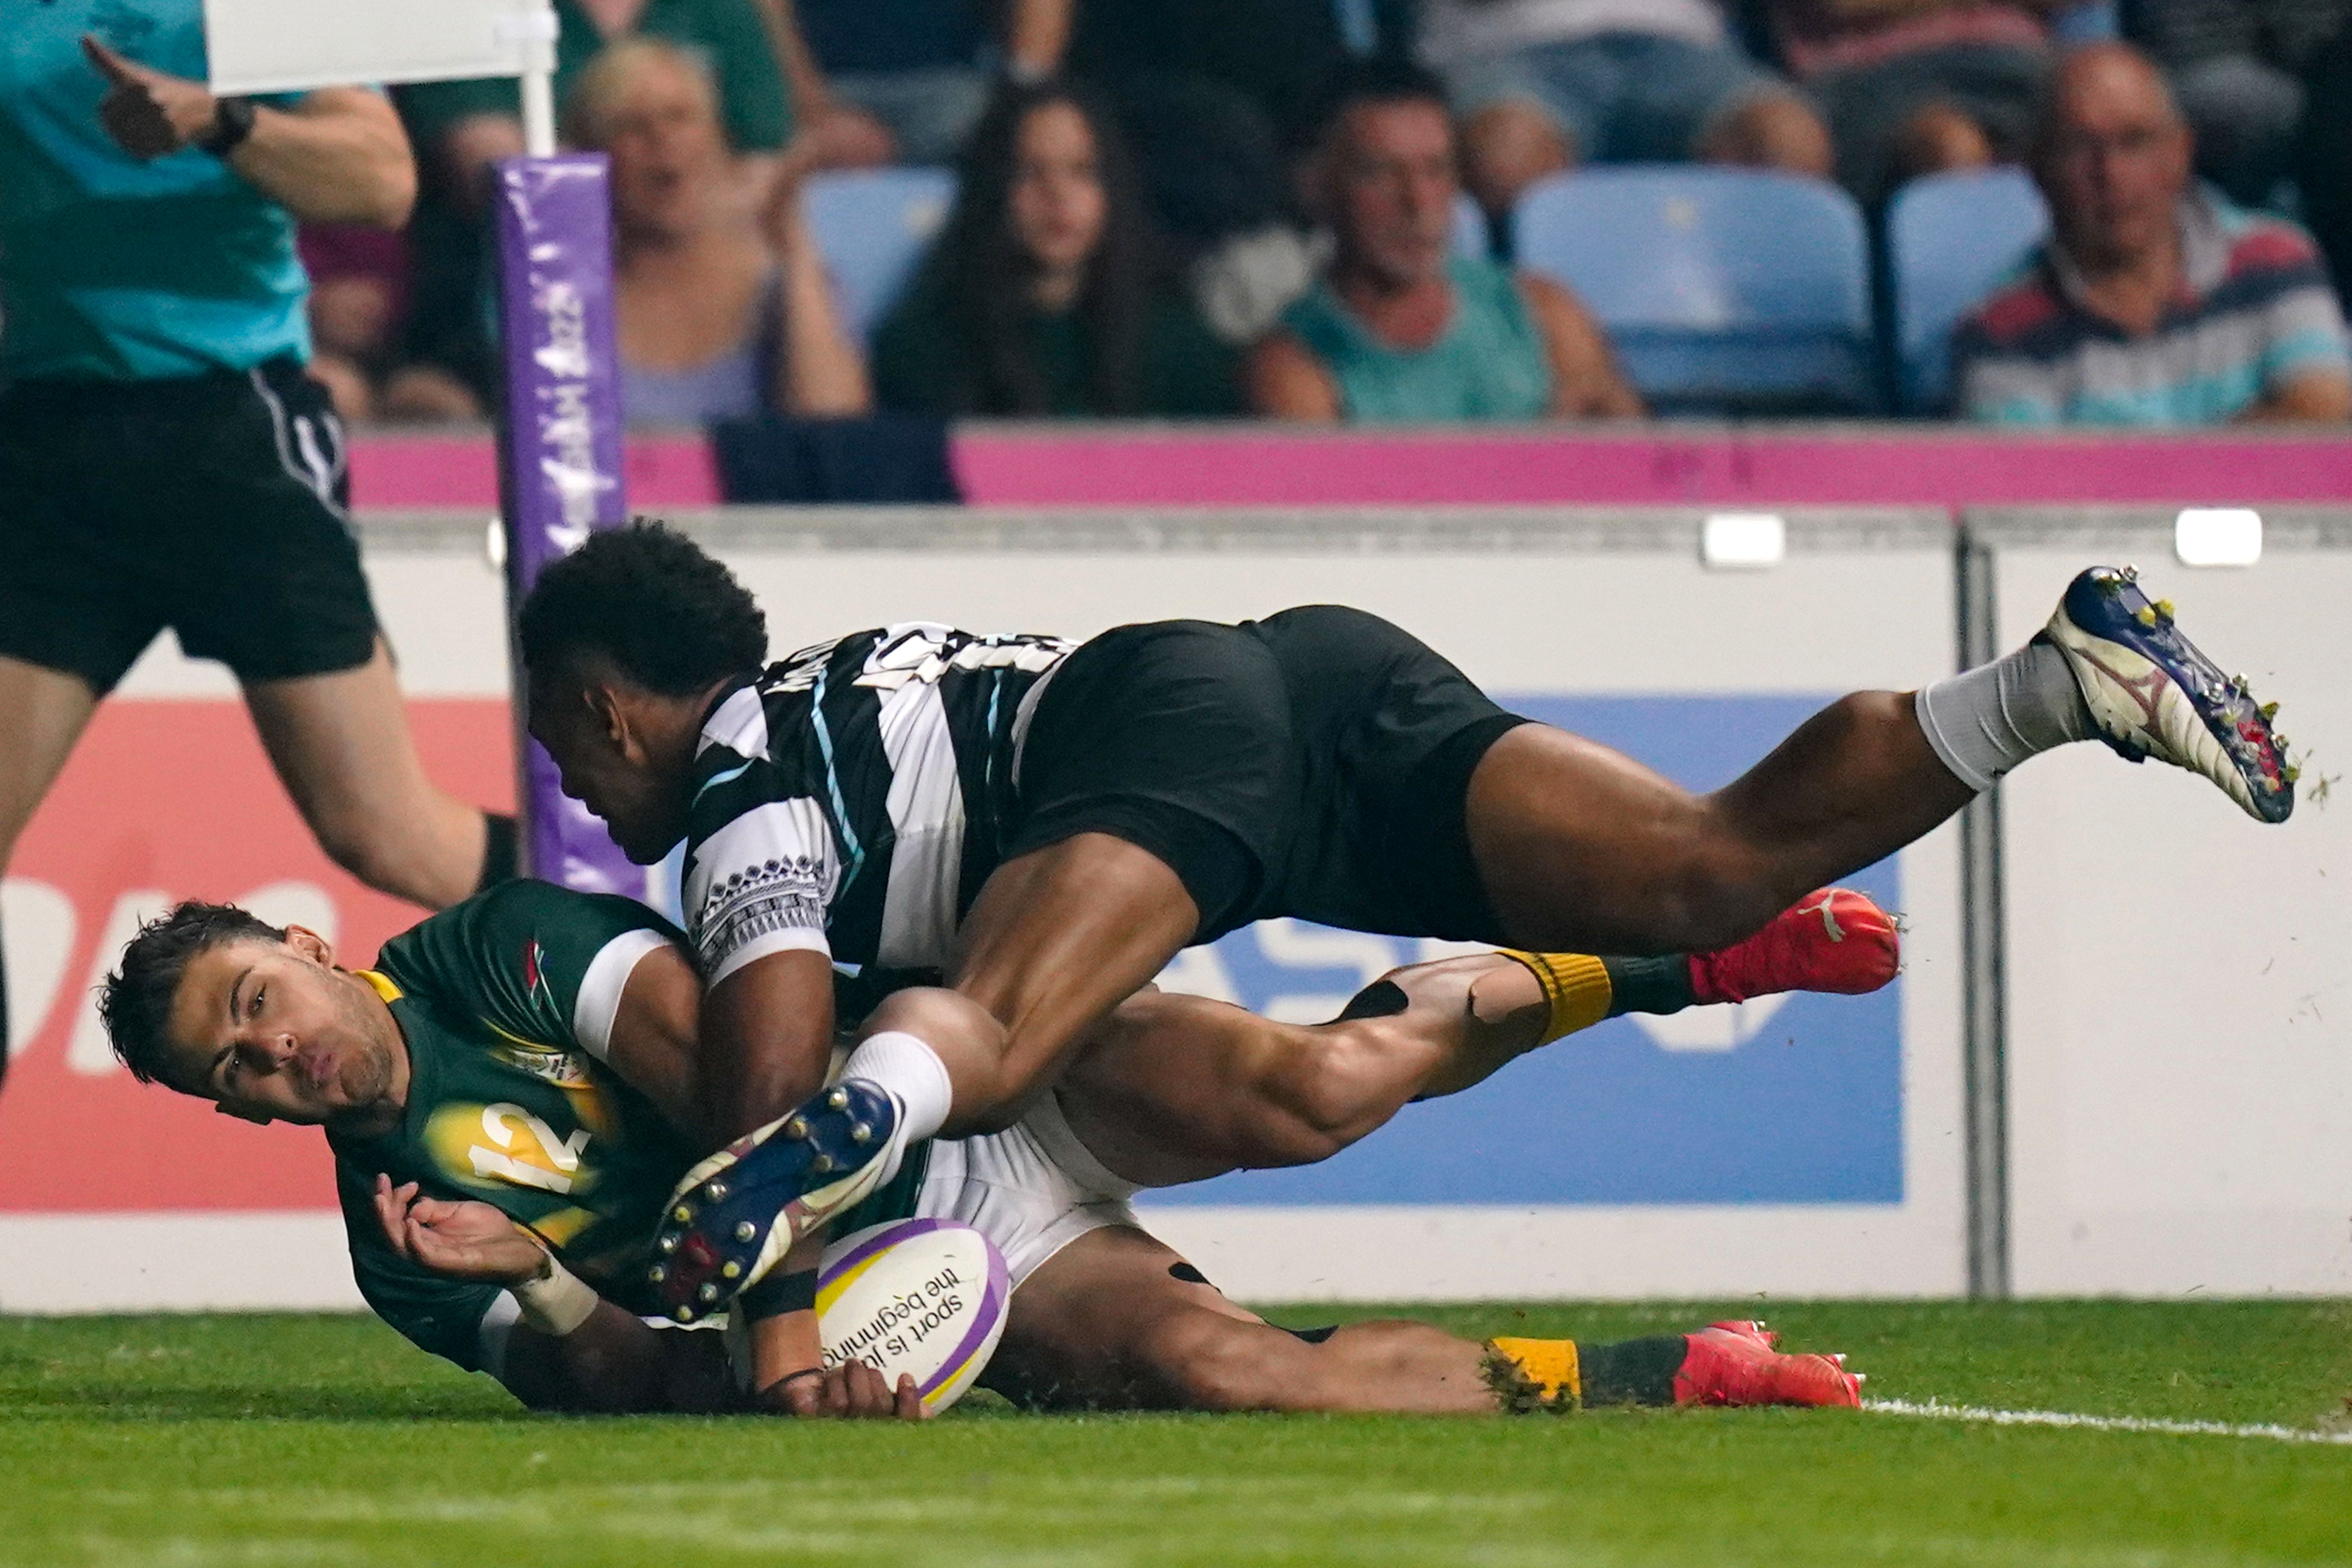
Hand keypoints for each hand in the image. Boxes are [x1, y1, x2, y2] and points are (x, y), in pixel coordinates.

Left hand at [82, 36, 222, 159]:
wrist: (205, 109)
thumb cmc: (162, 89)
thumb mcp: (136, 73)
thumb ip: (107, 60)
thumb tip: (84, 38)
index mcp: (139, 84)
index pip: (105, 109)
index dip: (109, 111)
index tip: (120, 108)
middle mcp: (152, 102)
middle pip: (116, 127)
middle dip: (119, 128)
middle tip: (133, 124)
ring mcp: (164, 122)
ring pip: (128, 142)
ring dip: (130, 142)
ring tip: (141, 134)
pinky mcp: (173, 141)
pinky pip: (143, 153)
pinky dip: (142, 151)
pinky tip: (151, 142)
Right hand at [373, 1175, 547, 1284]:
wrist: (516, 1246)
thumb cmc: (487, 1229)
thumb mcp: (457, 1211)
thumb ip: (432, 1208)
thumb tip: (411, 1205)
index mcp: (424, 1237)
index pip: (396, 1221)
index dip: (388, 1200)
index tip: (388, 1177)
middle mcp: (424, 1250)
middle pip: (392, 1233)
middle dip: (382, 1209)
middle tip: (380, 1184)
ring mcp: (435, 1259)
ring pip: (400, 1245)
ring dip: (389, 1223)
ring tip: (382, 1200)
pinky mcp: (449, 1265)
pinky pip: (425, 1256)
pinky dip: (415, 1240)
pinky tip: (411, 1221)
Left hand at [757, 1360, 928, 1419]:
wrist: (806, 1392)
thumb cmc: (848, 1396)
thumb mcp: (877, 1399)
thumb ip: (901, 1406)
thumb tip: (926, 1412)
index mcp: (880, 1435)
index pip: (905, 1426)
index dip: (909, 1403)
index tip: (905, 1375)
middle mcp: (860, 1440)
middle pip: (880, 1408)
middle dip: (873, 1379)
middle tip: (864, 1367)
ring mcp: (837, 1435)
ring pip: (859, 1403)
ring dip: (854, 1375)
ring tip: (850, 1366)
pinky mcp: (816, 1427)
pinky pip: (836, 1402)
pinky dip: (836, 1380)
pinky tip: (831, 1377)